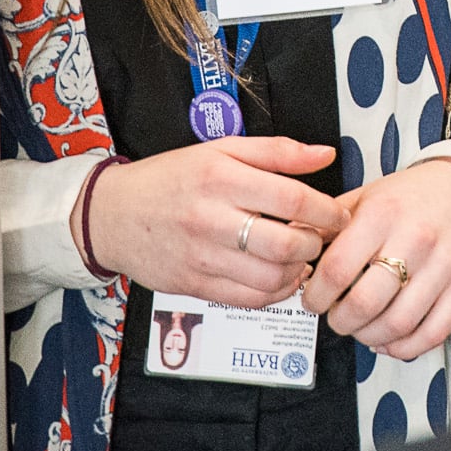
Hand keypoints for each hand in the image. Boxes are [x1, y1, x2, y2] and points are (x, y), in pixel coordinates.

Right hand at [83, 135, 344, 305]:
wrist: (112, 214)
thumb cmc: (169, 178)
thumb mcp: (220, 150)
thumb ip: (276, 152)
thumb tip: (325, 154)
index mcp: (220, 177)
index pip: (291, 198)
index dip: (325, 211)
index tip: (337, 216)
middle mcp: (210, 218)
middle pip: (285, 244)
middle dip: (315, 244)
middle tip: (320, 239)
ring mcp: (201, 255)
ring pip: (270, 278)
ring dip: (298, 272)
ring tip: (301, 258)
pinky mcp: (193, 285)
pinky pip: (248, 300)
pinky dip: (275, 293)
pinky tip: (279, 278)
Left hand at [302, 156, 450, 361]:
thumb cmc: (415, 195)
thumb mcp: (367, 196)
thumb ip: (328, 223)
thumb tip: (291, 246)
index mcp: (383, 214)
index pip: (337, 270)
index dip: (316, 296)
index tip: (313, 300)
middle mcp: (416, 239)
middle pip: (365, 304)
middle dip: (340, 322)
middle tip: (335, 318)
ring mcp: (444, 266)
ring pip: (397, 325)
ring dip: (369, 337)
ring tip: (361, 328)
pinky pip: (432, 334)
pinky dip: (405, 347)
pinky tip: (390, 339)